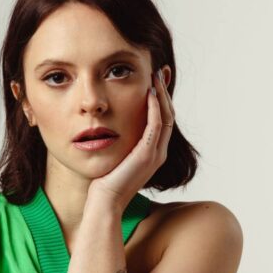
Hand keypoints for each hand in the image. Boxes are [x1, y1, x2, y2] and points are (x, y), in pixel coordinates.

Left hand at [86, 69, 175, 214]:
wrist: (104, 201)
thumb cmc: (104, 181)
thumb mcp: (116, 156)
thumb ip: (121, 142)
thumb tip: (111, 126)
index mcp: (152, 152)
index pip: (162, 119)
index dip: (161, 99)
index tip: (155, 80)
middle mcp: (158, 152)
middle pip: (168, 115)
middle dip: (164, 91)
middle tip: (159, 71)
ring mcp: (155, 154)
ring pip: (166, 117)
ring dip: (161, 95)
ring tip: (155, 76)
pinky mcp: (147, 154)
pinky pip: (156, 125)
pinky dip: (155, 107)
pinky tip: (149, 93)